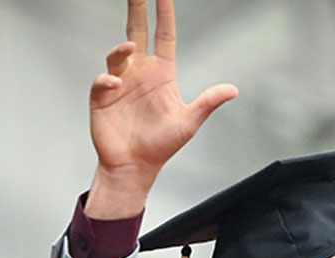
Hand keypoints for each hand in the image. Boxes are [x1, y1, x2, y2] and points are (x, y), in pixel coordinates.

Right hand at [86, 0, 237, 218]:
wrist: (135, 166)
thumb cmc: (161, 145)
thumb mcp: (189, 122)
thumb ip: (208, 103)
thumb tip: (232, 90)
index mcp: (161, 73)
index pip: (163, 36)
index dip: (164, 14)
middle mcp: (139, 73)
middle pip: (137, 32)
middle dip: (136, 9)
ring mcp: (120, 83)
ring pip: (117, 55)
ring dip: (121, 50)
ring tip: (128, 48)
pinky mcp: (103, 98)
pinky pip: (102, 82)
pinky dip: (106, 80)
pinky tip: (114, 85)